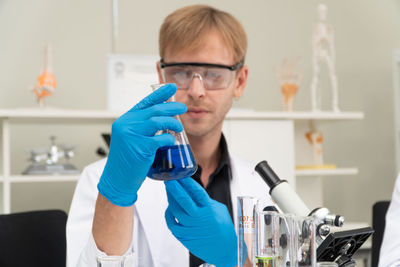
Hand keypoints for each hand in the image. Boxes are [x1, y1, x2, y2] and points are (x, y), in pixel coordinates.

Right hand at [98, 84, 186, 205]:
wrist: (117, 180)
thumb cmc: (127, 161)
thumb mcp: (131, 139)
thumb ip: (142, 128)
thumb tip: (164, 120)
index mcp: (125, 120)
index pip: (145, 102)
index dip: (160, 94)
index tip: (172, 87)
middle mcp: (126, 124)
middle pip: (154, 110)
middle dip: (171, 107)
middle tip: (183, 108)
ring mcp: (131, 135)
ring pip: (157, 121)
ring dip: (172, 122)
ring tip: (180, 127)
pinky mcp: (139, 147)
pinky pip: (160, 138)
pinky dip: (169, 138)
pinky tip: (172, 140)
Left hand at [164, 178, 236, 266]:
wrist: (224, 250)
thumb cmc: (224, 229)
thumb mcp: (219, 210)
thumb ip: (206, 200)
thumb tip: (194, 191)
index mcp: (209, 209)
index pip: (197, 192)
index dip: (187, 182)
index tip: (180, 175)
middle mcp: (199, 218)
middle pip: (183, 200)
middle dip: (174, 188)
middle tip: (168, 180)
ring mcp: (191, 228)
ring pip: (175, 210)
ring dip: (170, 199)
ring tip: (169, 191)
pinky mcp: (185, 236)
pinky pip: (172, 224)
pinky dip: (169, 215)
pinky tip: (169, 209)